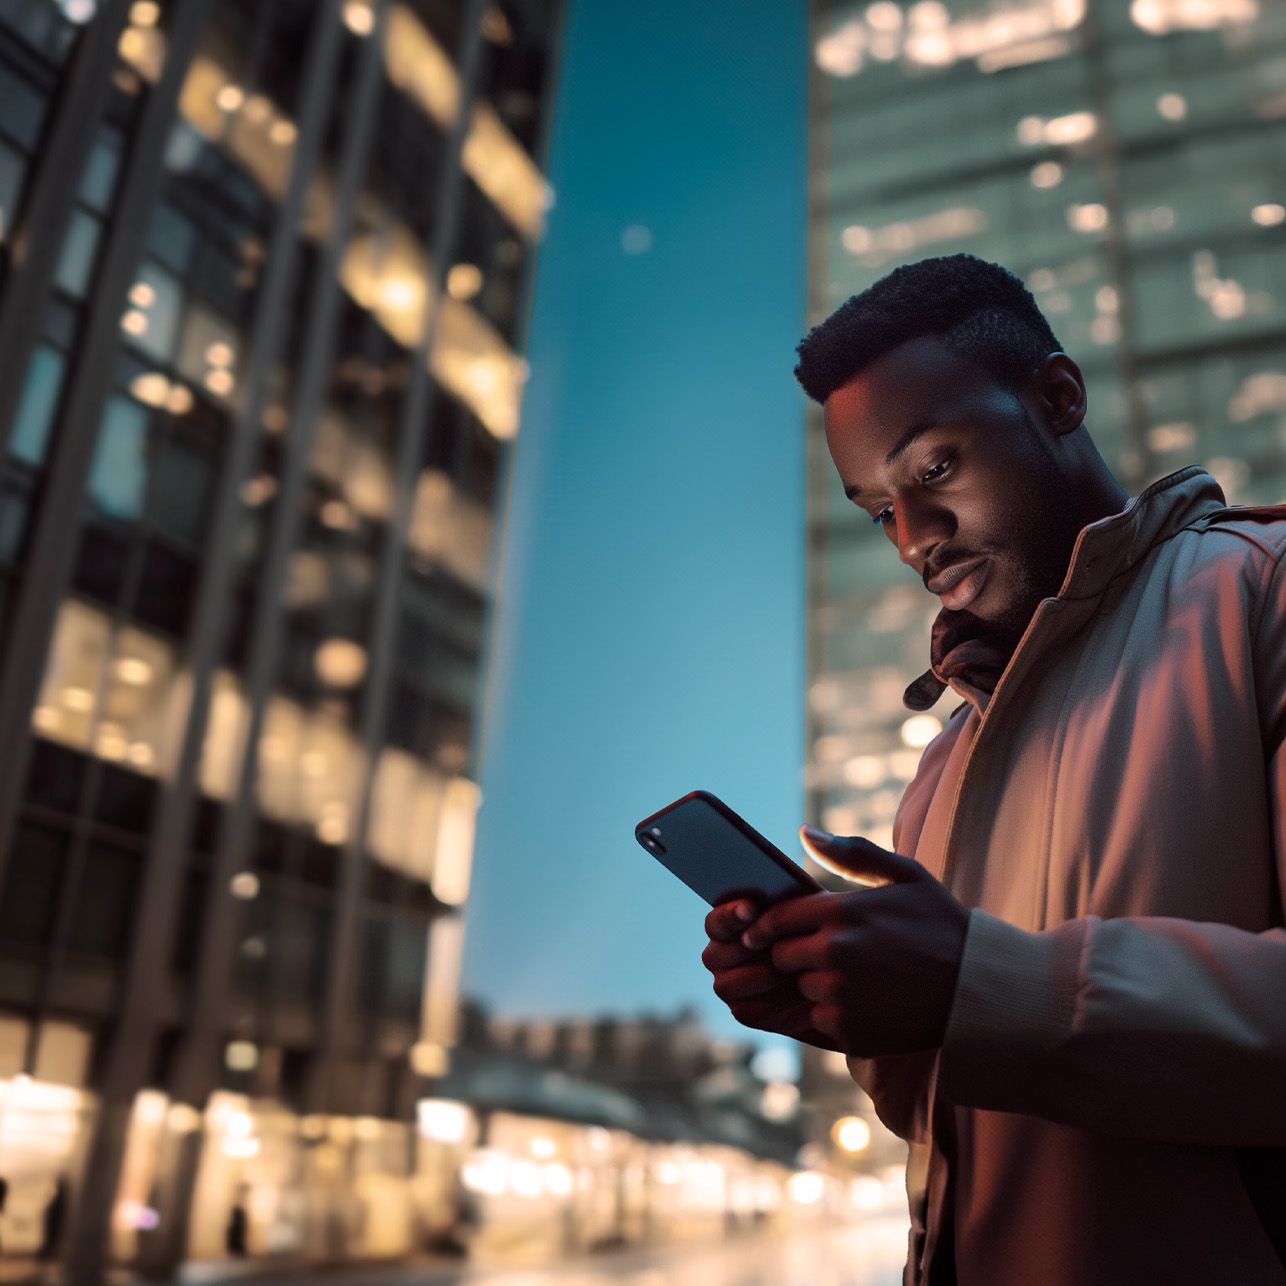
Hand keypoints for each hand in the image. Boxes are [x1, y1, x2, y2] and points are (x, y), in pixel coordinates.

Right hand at [702, 897, 843, 1051]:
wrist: (836, 973)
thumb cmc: (815, 931)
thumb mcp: (804, 911)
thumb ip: (783, 901)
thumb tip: (772, 888)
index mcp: (726, 927)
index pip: (716, 922)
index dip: (730, 915)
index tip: (752, 909)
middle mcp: (720, 956)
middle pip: (713, 956)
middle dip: (742, 951)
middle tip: (772, 946)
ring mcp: (729, 985)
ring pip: (726, 986)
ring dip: (758, 977)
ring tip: (790, 970)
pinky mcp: (745, 1012)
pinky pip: (747, 1011)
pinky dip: (773, 1003)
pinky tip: (798, 994)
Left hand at [738, 825, 969, 1057]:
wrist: (979, 989)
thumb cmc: (941, 925)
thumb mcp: (906, 876)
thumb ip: (852, 853)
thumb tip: (804, 831)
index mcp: (842, 912)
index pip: (777, 919)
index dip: (765, 926)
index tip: (760, 932)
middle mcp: (835, 953)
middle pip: (781, 957)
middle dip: (794, 954)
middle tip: (820, 954)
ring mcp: (842, 995)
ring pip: (801, 989)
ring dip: (815, 984)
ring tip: (851, 978)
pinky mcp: (850, 1031)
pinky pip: (820, 1020)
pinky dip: (834, 1014)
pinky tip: (865, 1003)